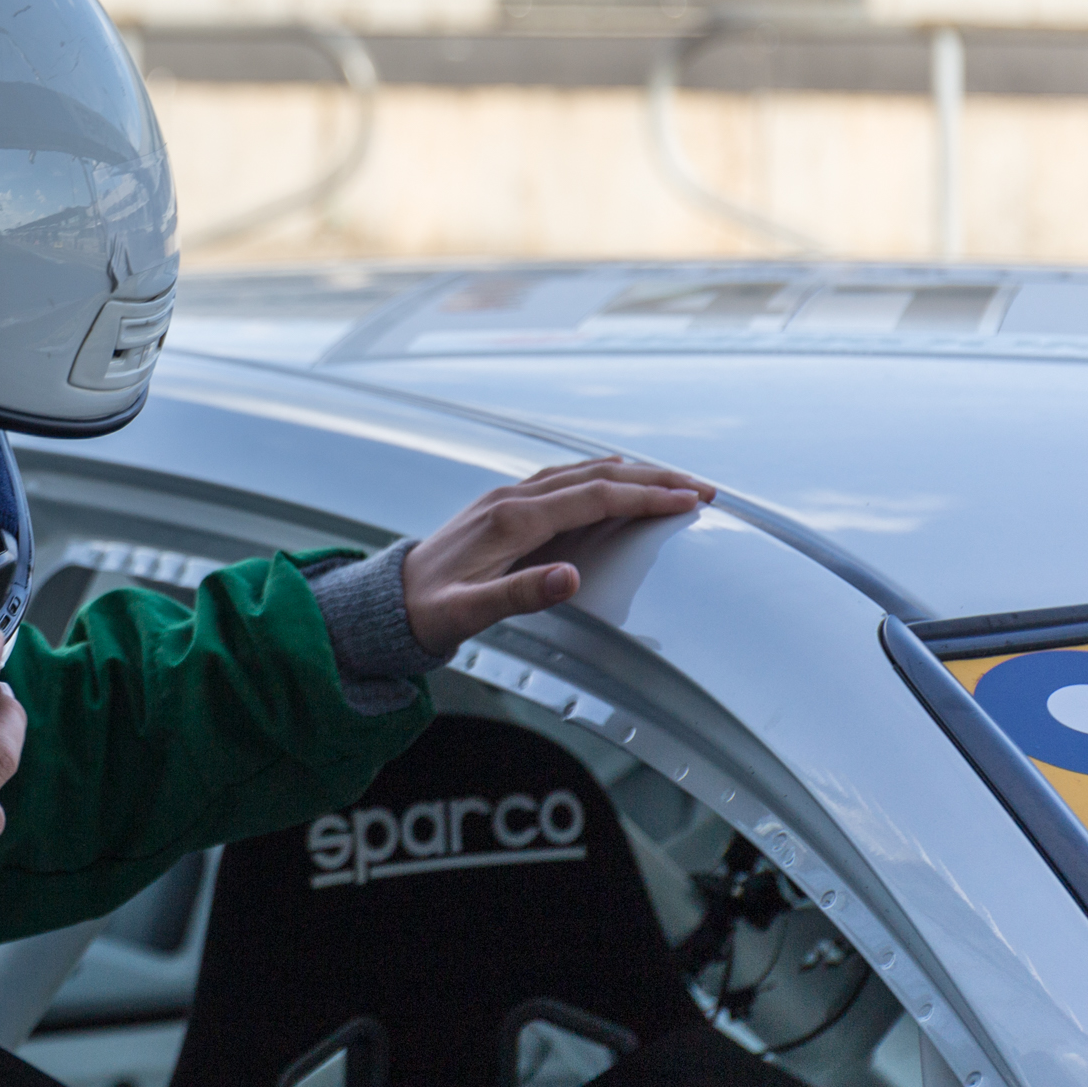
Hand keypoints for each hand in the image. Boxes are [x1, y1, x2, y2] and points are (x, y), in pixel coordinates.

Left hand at [402, 457, 713, 651]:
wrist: (385, 600)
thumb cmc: (426, 611)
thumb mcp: (469, 613)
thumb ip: (521, 595)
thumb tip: (573, 578)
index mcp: (511, 521)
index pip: (593, 497)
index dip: (645, 496)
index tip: (689, 500)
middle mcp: (509, 500)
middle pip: (594, 476)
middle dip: (651, 478)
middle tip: (702, 487)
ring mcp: (504, 500)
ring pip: (579, 473)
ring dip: (629, 473)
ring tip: (672, 480)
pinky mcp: (501, 508)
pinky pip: (560, 480)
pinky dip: (598, 476)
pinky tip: (612, 477)